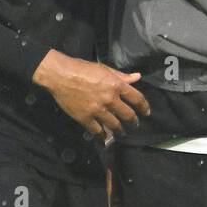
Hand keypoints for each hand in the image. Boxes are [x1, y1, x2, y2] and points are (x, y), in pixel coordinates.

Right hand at [33, 50, 150, 139]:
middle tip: (134, 124)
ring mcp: (98, 110)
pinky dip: (102, 136)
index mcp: (116, 85)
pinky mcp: (85, 118)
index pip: (137, 99)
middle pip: (128, 115)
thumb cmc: (82, 69)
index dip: (144, 107)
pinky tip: (105, 137)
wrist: (60, 75)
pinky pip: (97, 131)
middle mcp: (110, 99)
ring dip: (120, 130)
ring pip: (114, 125)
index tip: (146, 112)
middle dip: (133, 121)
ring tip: (121, 132)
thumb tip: (137, 77)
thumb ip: (121, 76)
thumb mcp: (104, 69)